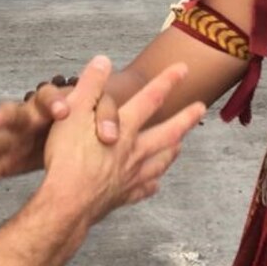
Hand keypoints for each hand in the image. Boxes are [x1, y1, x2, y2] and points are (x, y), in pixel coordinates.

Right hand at [0, 72, 120, 210]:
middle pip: (11, 113)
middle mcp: (27, 117)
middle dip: (2, 117)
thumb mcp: (100, 112)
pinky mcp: (9, 160)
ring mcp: (15, 139)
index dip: (54, 101)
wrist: (86, 132)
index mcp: (51, 103)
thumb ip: (105, 116)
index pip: (49, 96)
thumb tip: (112, 137)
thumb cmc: (90, 117)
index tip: (63, 111)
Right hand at [40, 56, 202, 225]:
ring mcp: (130, 175)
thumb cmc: (66, 157)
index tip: (183, 69)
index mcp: (124, 128)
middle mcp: (133, 151)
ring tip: (180, 145)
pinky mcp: (122, 196)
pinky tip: (154, 184)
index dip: (167, 81)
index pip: (150, 98)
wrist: (66, 204)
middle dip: (185, 118)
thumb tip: (103, 61)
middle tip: (200, 108)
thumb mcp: (72, 112)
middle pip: (167, 132)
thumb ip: (90, 85)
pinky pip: (142, 189)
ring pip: (159, 161)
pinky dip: (151, 185)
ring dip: (171, 151)